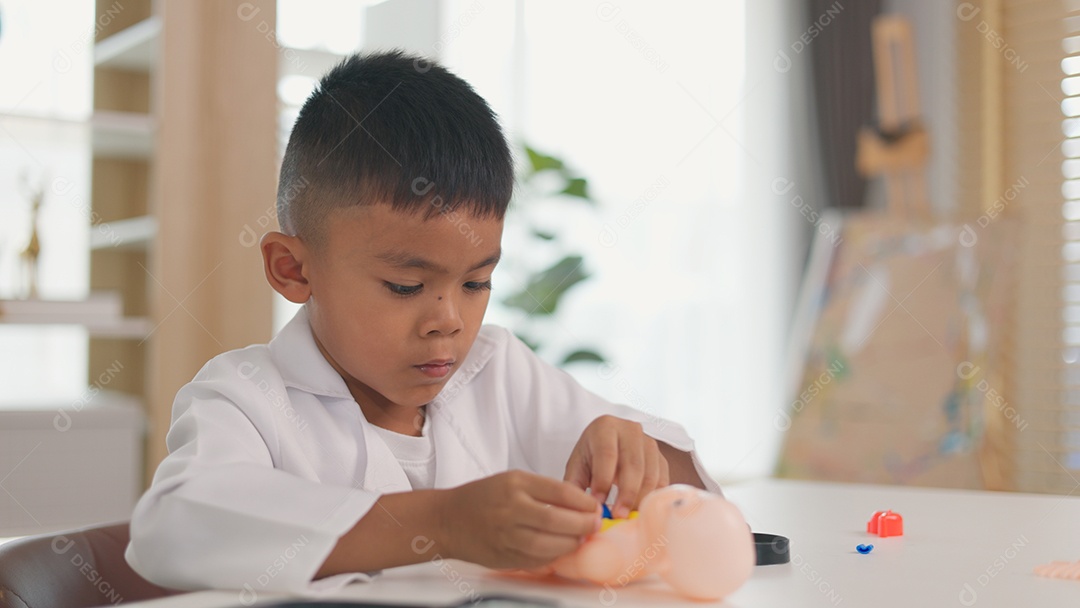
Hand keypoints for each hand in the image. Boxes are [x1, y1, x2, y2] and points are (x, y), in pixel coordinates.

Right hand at [439, 470, 599, 568]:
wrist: (447, 519)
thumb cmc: (483, 497)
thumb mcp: (513, 480)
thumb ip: (544, 490)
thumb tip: (580, 504)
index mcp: (515, 484)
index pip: (559, 491)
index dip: (583, 501)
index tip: (594, 506)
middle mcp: (510, 508)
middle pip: (557, 520)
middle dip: (583, 524)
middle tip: (594, 524)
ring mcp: (506, 535)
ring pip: (549, 544)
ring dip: (571, 543)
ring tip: (580, 538)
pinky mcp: (504, 556)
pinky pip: (537, 560)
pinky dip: (554, 555)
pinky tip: (560, 548)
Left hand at [563, 415, 670, 517]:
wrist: (609, 444)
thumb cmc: (590, 457)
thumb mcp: (576, 467)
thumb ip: (574, 486)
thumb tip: (583, 511)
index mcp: (605, 427)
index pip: (607, 453)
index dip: (603, 480)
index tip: (598, 503)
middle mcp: (631, 430)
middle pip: (633, 464)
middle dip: (626, 494)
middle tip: (617, 515)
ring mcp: (649, 442)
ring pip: (650, 474)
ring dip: (640, 499)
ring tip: (628, 516)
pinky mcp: (661, 458)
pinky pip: (662, 481)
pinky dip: (652, 498)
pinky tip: (640, 511)